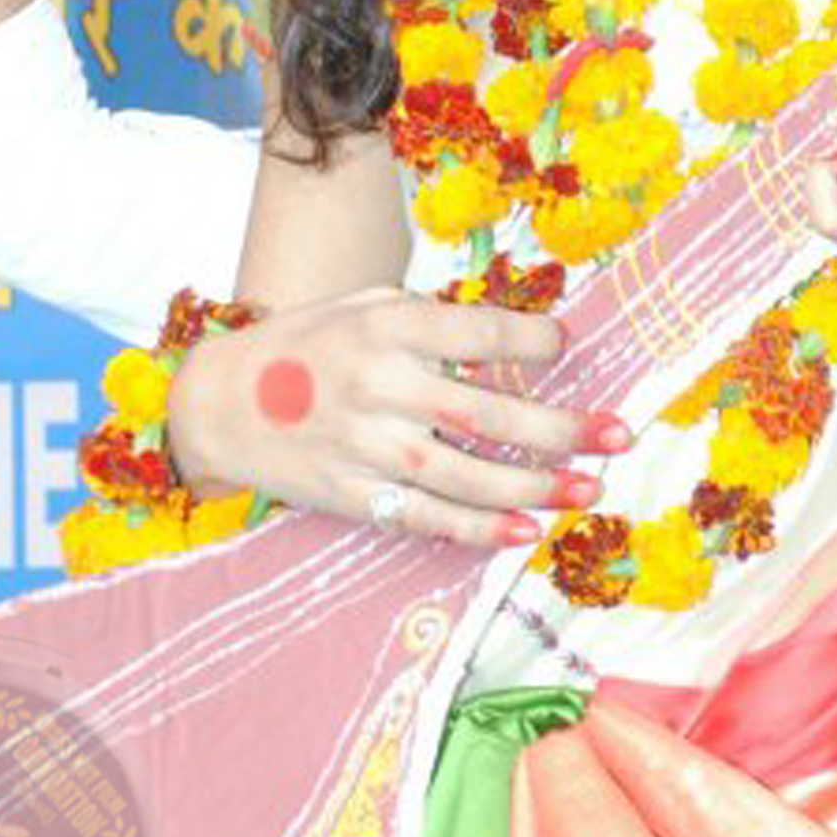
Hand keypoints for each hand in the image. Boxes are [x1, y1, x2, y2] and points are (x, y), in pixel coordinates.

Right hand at [167, 282, 625, 549]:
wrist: (219, 403)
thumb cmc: (310, 345)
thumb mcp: (364, 307)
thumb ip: (433, 321)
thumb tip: (517, 342)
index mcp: (386, 326)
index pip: (478, 333)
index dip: (533, 338)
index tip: (566, 344)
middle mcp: (378, 385)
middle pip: (485, 412)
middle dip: (560, 427)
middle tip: (616, 434)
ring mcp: (364, 446)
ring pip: (464, 475)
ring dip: (534, 485)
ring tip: (588, 490)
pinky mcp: (351, 494)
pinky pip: (424, 517)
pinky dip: (477, 528)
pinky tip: (524, 530)